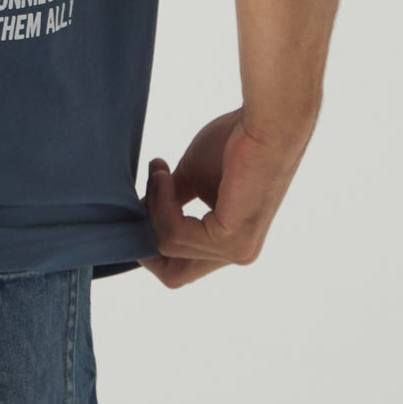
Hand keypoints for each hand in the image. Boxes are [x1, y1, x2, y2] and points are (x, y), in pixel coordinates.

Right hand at [141, 108, 309, 287]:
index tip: (141, 202)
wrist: (262, 126)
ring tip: (159, 171)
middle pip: (173, 277)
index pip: (179, 269)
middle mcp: (236, 254)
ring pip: (167, 246)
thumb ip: (172, 203)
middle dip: (145, 239)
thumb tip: (140, 213)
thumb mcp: (192, 180)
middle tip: (141, 198)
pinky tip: (166, 174)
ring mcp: (236, 251)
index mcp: (229, 243)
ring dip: (153, 204)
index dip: (150, 244)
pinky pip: (175, 233)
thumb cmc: (233, 144)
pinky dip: (162, 202)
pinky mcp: (231, 239)